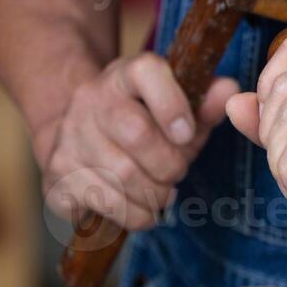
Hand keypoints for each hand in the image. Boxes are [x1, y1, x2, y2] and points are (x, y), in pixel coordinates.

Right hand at [39, 53, 238, 230]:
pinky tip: (141, 209)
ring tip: (161, 193)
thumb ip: (205, 104)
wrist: (77, 137)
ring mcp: (69, 138)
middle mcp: (91, 101)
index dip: (172, 104)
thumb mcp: (176, 110)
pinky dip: (135, 215)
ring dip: (155, 195)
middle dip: (169, 165)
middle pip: (137, 133)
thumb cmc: (141, 126)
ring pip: (123, 176)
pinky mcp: (57, 175)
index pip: (145, 72)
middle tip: (176, 173)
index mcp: (124, 77)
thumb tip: (229, 90)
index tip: (186, 134)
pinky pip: (106, 204)